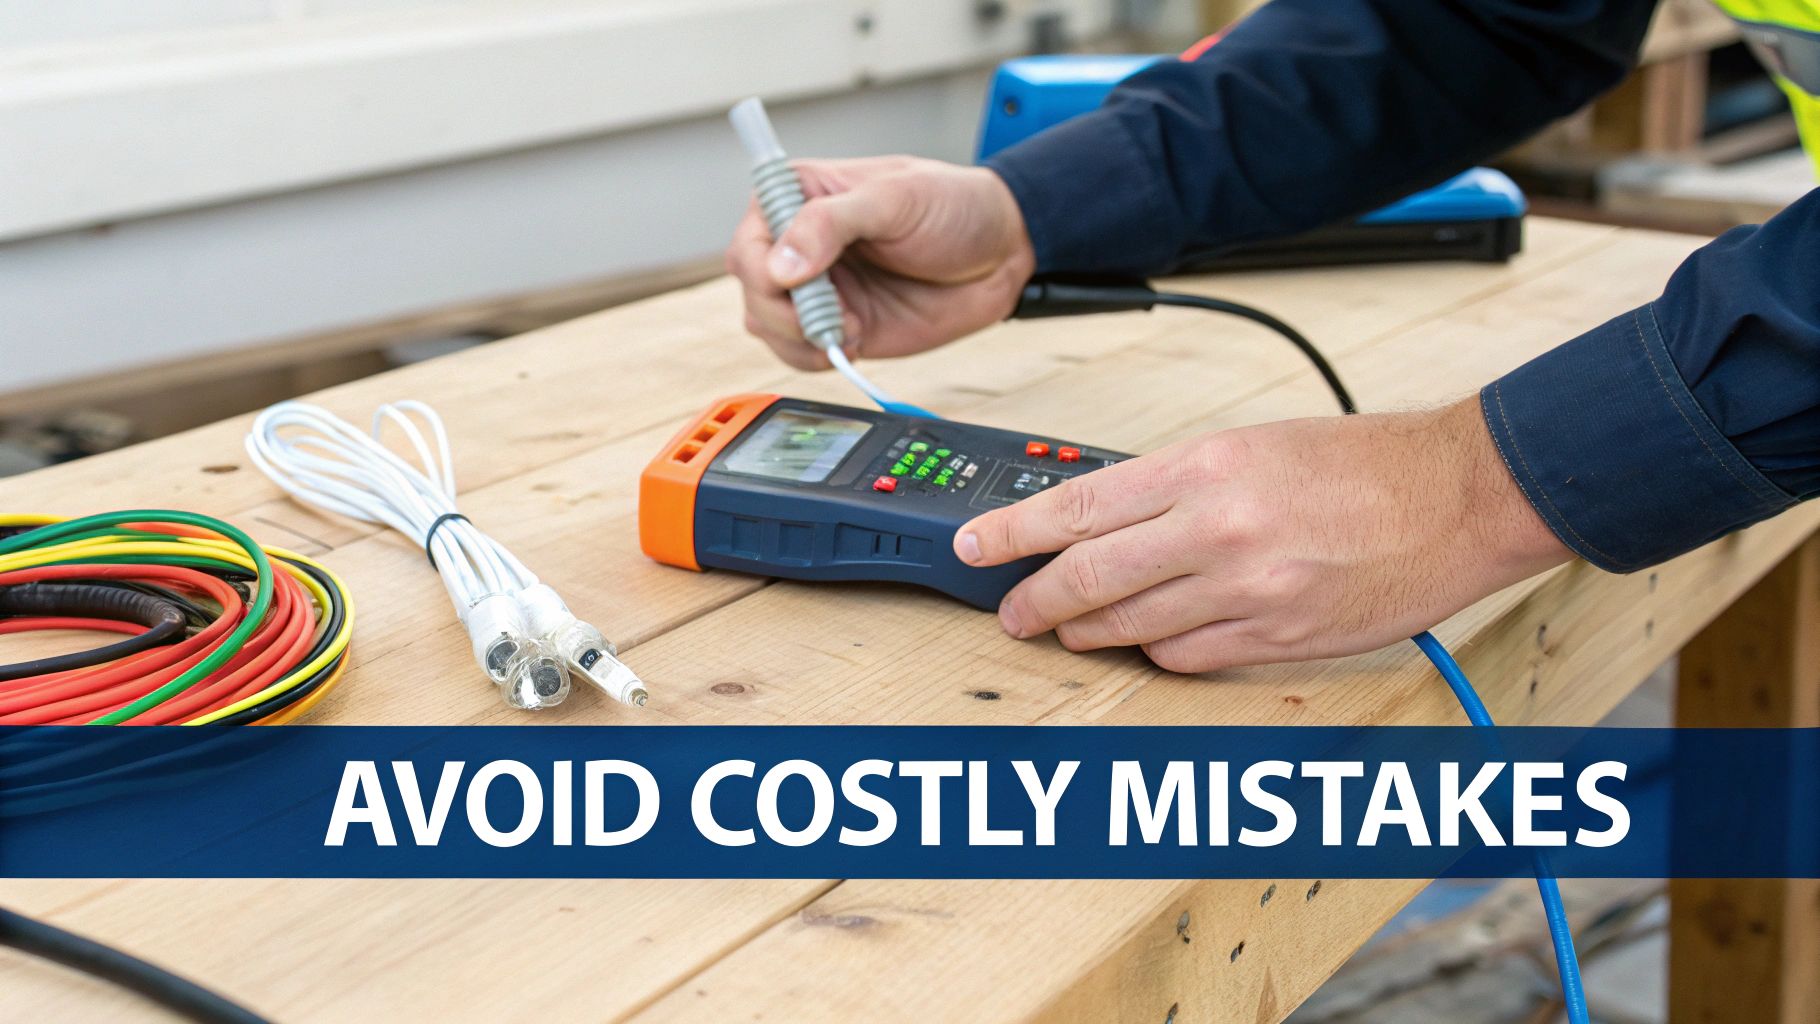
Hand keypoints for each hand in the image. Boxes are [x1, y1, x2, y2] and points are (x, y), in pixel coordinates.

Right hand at [724, 156, 1035, 369]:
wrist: (1000, 254)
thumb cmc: (952, 206)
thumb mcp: (894, 198)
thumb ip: (832, 224)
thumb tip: (781, 264)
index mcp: (798, 197)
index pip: (750, 237)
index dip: (764, 267)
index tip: (796, 282)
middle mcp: (798, 244)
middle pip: (753, 288)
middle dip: (785, 312)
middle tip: (834, 315)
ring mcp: (817, 289)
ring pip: (767, 326)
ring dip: (801, 338)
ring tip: (853, 325)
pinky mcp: (838, 326)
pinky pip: (800, 353)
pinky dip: (818, 356)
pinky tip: (856, 338)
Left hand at [952, 399, 1572, 672]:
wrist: (1457, 499)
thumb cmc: (1364, 464)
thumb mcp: (1251, 443)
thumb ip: (1174, 482)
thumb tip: (1104, 515)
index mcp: (1206, 467)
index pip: (1078, 506)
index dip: (1013, 533)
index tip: (976, 547)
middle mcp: (1218, 530)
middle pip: (1091, 578)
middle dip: (1036, 599)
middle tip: (1011, 609)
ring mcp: (1248, 591)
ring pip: (1133, 627)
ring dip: (1089, 631)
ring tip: (1068, 628)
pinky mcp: (1278, 637)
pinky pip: (1189, 658)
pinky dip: (1157, 653)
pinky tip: (1148, 642)